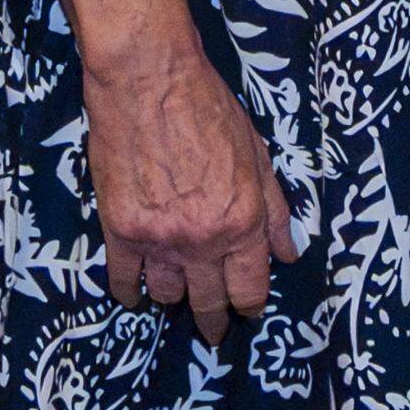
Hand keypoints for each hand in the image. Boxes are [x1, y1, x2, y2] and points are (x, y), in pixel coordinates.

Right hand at [81, 24, 296, 341]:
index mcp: (243, 223)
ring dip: (174, 300)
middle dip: (214, 320)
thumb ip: (275, 209)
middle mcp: (203, 241)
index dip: (249, 305)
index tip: (246, 311)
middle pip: (210, 302)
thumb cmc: (207, 106)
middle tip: (213, 330)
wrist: (147, 79)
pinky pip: (123, 279)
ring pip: (168, 294)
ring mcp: (159, 239)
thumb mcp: (257, 153)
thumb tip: (288, 253)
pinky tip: (134, 295)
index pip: (250, 288)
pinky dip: (129, 292)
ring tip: (176, 299)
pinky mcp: (120, 229)